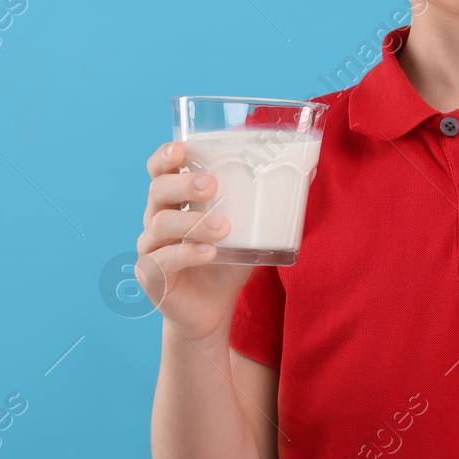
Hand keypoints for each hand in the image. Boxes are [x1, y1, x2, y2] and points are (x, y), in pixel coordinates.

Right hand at [136, 140, 255, 345]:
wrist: (211, 310)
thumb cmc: (226, 262)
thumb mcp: (248, 230)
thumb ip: (267, 202)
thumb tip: (308, 170)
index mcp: (174, 201)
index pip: (159, 171)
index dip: (164, 157)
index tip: (181, 148)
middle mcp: (156, 219)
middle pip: (157, 191)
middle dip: (182, 184)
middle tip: (212, 185)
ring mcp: (151, 247)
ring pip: (161, 224)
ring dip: (194, 222)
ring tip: (224, 227)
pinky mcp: (151, 275)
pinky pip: (163, 260)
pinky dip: (187, 253)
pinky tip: (209, 253)